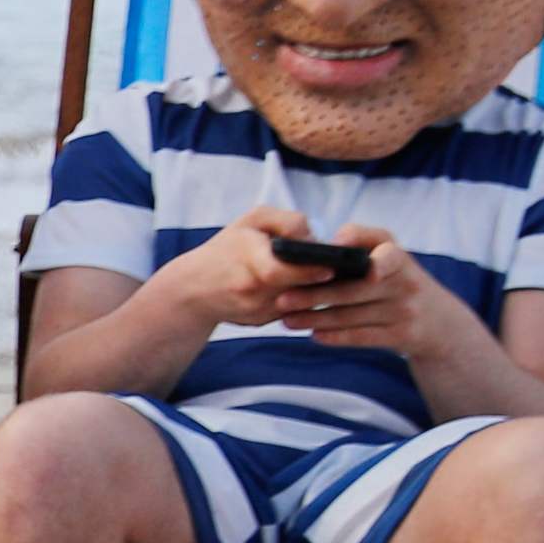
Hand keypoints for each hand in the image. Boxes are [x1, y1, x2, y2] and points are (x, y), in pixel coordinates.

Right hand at [171, 206, 423, 344]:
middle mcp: (251, 290)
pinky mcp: (260, 322)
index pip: (283, 270)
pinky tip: (321, 293)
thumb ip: (286, 220)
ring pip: (299, 303)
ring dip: (320, 295)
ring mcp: (256, 310)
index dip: (311, 270)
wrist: (192, 289)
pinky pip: (292, 311)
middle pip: (298, 290)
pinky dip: (307, 302)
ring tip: (345, 284)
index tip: (333, 267)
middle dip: (324, 284)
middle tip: (351, 275)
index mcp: (248, 261)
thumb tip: (314, 236)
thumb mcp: (251, 220)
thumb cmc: (226, 248)